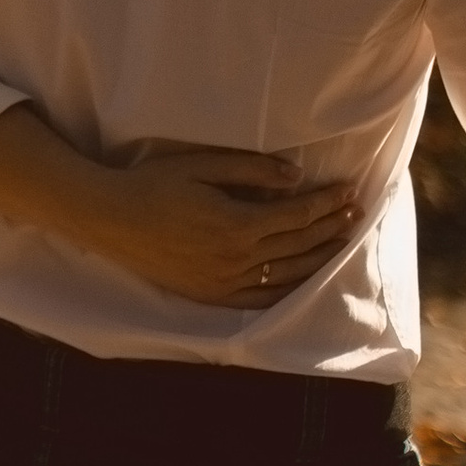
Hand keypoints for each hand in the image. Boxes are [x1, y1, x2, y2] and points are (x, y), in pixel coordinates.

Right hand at [0, 111, 356, 307]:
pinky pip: (260, 299)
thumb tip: (294, 177)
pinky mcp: (210, 295)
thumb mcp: (202, 165)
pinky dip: (287, 288)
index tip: (348, 192)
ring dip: (318, 257)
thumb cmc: (153, 184)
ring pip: (285, 274)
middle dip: (330, 227)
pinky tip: (303, 279)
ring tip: (341, 242)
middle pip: (297, 245)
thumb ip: (251, 170)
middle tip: (355, 213)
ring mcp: (223, 282)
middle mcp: (236, 259)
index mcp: (236, 224)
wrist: (109, 220)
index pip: (296, 216)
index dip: (326, 203)